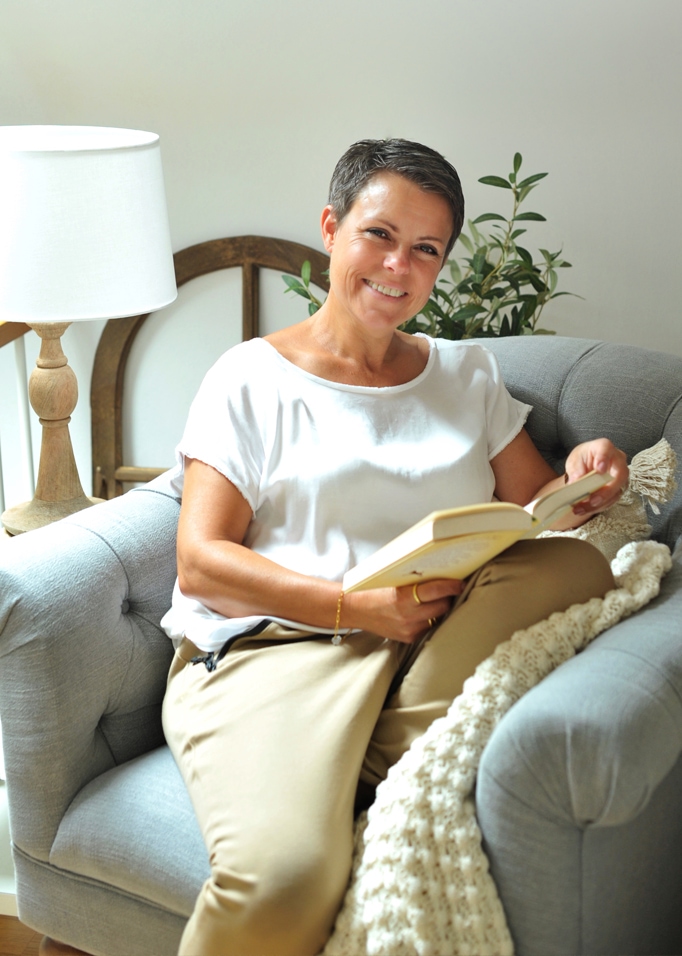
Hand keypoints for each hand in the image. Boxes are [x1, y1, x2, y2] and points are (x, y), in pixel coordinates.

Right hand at [345, 579, 463, 643]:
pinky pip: (428, 626)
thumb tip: (438, 570)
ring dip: (439, 608)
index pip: (436, 591)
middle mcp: (407, 615)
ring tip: (434, 599)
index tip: (459, 582)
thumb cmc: (372, 589)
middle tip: (449, 588)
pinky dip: (429, 618)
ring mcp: (409, 629)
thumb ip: (413, 578)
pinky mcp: (409, 638)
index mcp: (402, 597)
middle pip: (442, 606)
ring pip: (437, 617)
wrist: (355, 609)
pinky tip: (423, 611)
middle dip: (447, 596)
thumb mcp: (391, 579)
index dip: (451, 586)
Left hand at [565, 439, 628, 516]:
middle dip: (606, 491)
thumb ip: (576, 469)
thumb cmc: (582, 460)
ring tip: (580, 508)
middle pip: (619, 475)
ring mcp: (621, 476)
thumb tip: (576, 481)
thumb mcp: (575, 461)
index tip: (599, 470)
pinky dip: (598, 507)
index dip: (604, 459)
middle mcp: (617, 460)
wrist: (585, 467)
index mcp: (604, 447)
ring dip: (599, 503)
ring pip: (616, 491)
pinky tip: (584, 509)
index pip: (606, 449)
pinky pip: (612, 500)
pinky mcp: (619, 489)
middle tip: (592, 500)